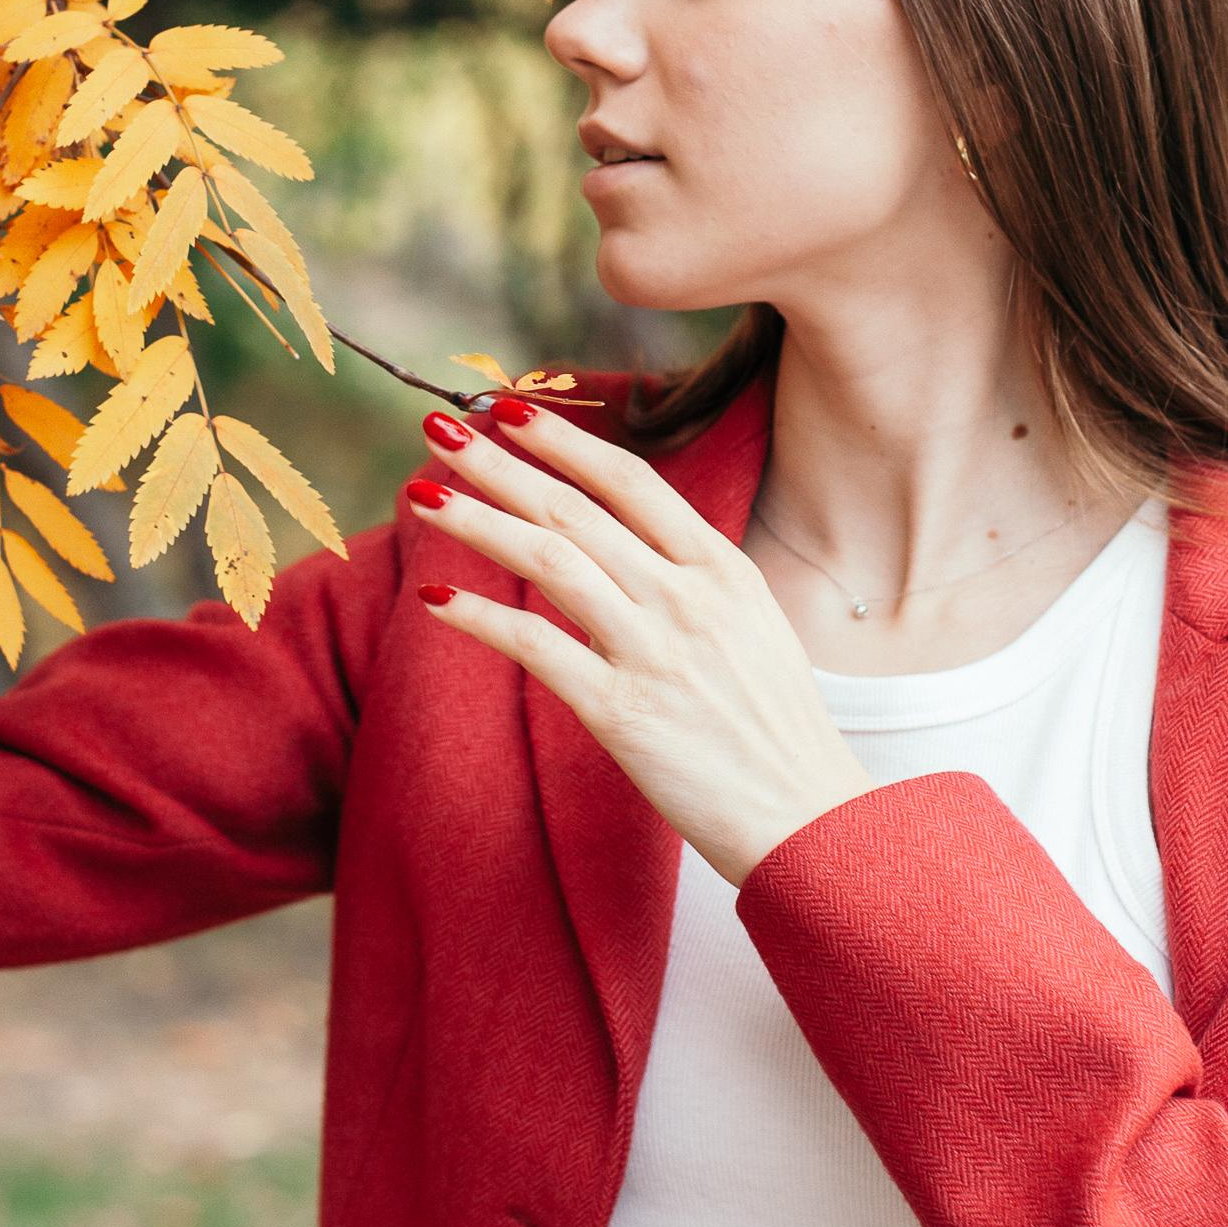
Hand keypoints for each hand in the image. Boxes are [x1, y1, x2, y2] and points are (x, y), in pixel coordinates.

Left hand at [409, 399, 869, 885]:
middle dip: (500, 465)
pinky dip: (480, 618)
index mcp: (722, 569)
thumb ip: (692, 579)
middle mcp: (686, 599)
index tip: (511, 410)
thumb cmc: (775, 726)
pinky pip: (535, 647)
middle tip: (441, 431)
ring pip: (548, 562)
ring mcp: (653, 652)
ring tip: (421, 495)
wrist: (806, 817)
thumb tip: (625, 543)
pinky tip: (438, 597)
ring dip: (478, 521)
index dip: (565, 441)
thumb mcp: (752, 625)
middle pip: (575, 511)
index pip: (631, 482)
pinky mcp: (621, 712)